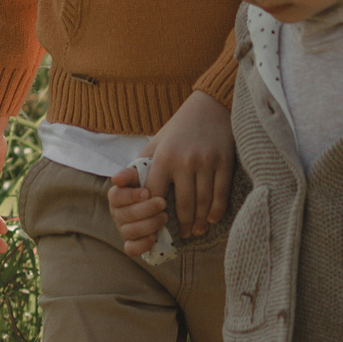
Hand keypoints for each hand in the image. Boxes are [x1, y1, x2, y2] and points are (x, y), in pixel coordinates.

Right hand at [106, 165, 170, 258]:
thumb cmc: (153, 182)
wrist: (165, 196)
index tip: (147, 192)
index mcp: (117, 196)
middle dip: (146, 209)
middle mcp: (117, 213)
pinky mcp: (132, 243)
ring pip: (129, 231)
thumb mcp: (144, 173)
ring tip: (165, 217)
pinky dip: (142, 244)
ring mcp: (124, 229)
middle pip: (124, 215)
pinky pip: (131, 249)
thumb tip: (116, 179)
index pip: (116, 197)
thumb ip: (130, 173)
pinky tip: (155, 236)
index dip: (131, 196)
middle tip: (163, 203)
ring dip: (149, 225)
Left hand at [140, 91, 232, 240]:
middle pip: (183, 204)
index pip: (156, 194)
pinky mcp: (224, 162)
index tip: (158, 225)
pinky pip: (221, 194)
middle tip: (185, 235)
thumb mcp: (155, 143)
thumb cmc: (178, 129)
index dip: (155, 213)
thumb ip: (140, 167)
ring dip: (200, 221)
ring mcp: (206, 162)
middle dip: (184, 224)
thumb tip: (119, 184)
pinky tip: (212, 219)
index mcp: (163, 157)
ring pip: (203, 202)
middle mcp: (184, 161)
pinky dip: (217, 211)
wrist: (209, 107)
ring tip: (198, 230)